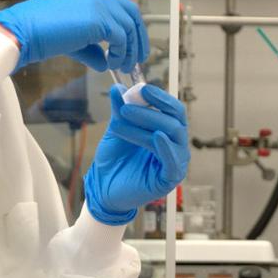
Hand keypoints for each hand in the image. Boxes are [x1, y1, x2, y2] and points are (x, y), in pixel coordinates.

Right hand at [0, 0, 148, 72]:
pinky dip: (119, 53)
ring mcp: (97, 3)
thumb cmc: (39, 34)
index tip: (133, 46)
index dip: (130, 26)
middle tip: (138, 59)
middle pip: (131, 12)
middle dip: (138, 37)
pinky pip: (120, 38)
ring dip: (129, 50)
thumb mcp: (72, 39)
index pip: (120, 5)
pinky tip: (111, 64)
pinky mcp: (98, 19)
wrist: (21, 32)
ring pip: (128, 26)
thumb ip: (92, 48)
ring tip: (124, 67)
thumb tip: (106, 63)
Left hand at [83, 83, 188, 224]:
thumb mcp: (117, 130)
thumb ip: (120, 111)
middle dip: (151, 109)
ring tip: (125, 116)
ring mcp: (174, 162)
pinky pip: (173, 161)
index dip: (160, 98)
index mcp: (166, 132)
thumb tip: (118, 88)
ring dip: (149, 122)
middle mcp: (174, 145)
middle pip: (174, 120)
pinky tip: (156, 136)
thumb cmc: (114, 161)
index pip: (172, 110)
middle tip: (127, 105)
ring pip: (171, 136)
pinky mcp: (170, 179)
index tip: (142, 89)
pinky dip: (166, 148)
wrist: (103, 188)